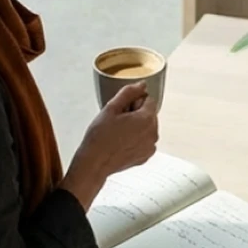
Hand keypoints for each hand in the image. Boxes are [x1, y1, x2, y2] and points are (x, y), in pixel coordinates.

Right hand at [61, 83, 158, 207]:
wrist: (94, 163)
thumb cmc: (100, 137)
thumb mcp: (111, 108)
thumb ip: (128, 93)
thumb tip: (141, 85)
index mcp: (147, 119)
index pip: (149, 100)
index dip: (134, 102)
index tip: (122, 110)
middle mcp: (153, 133)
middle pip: (149, 114)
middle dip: (136, 114)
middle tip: (117, 122)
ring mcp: (150, 146)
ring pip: (147, 127)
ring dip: (137, 126)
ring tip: (118, 133)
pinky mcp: (146, 156)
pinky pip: (144, 141)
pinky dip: (136, 139)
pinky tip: (121, 142)